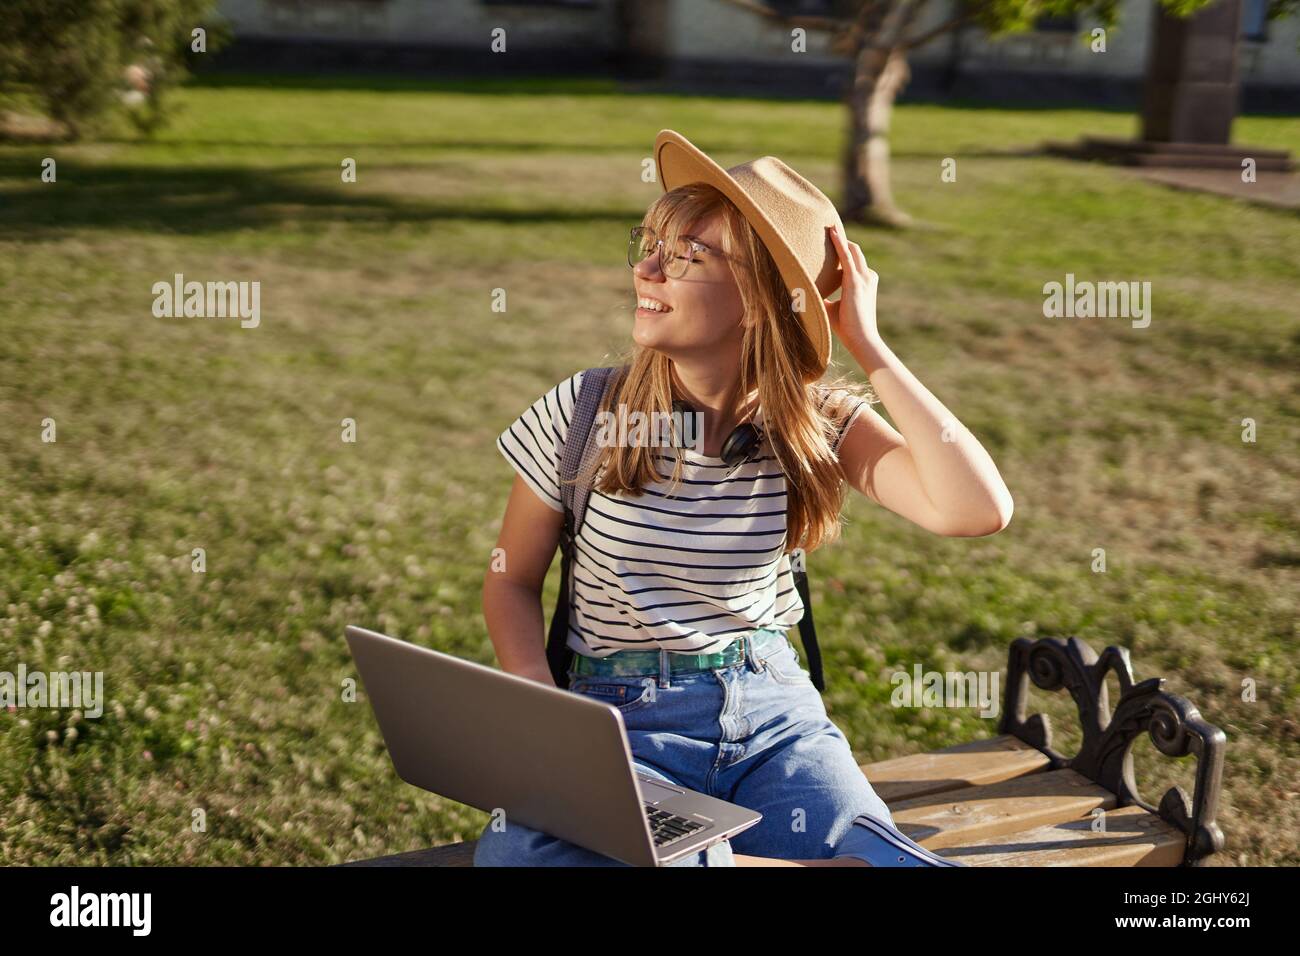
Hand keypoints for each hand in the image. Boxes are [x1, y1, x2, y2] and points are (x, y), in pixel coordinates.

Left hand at [824, 222, 880, 354]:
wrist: (861, 339)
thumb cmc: (846, 328)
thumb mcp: (830, 308)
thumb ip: (821, 297)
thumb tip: (803, 293)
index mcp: (864, 283)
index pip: (853, 262)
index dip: (843, 251)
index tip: (832, 241)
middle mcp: (867, 277)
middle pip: (855, 252)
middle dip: (843, 240)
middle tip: (828, 228)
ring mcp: (864, 278)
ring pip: (852, 251)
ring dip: (840, 239)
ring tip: (828, 226)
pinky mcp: (856, 281)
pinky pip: (846, 257)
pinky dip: (839, 244)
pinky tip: (831, 234)